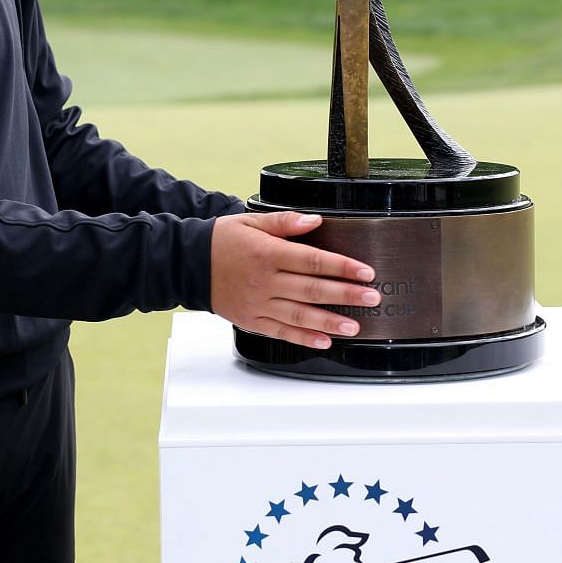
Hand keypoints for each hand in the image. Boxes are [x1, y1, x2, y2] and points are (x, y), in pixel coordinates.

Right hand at [211, 211, 376, 348]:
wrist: (190, 263)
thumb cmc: (223, 241)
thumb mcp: (252, 220)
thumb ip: (285, 222)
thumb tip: (314, 221)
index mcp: (267, 253)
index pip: (311, 260)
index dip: (341, 267)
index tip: (365, 272)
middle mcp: (264, 281)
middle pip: (311, 290)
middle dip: (345, 295)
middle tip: (371, 298)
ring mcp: (257, 304)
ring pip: (299, 316)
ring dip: (329, 322)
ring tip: (354, 326)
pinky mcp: (251, 321)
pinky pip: (281, 333)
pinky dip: (303, 339)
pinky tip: (324, 342)